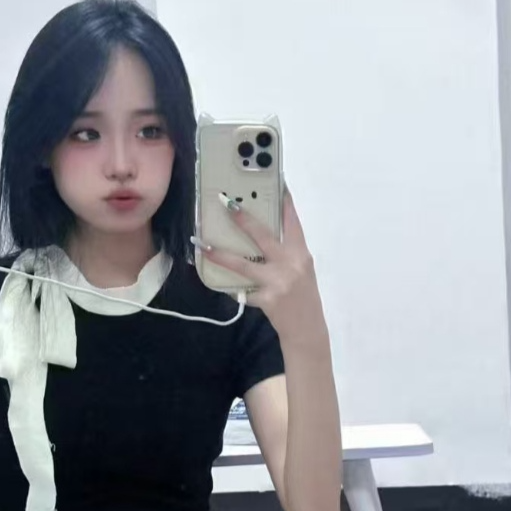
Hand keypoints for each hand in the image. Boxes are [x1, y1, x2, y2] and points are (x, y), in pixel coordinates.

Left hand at [201, 188, 327, 345]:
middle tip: (226, 203)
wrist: (307, 330)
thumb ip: (286, 252)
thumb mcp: (301, 270)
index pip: (291, 220)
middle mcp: (291, 264)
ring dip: (221, 254)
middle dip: (243, 219)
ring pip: (243, 264)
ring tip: (203, 245)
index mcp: (300, 253)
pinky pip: (242, 291)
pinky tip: (218, 284)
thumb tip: (260, 235)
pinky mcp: (267, 299)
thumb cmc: (303, 297)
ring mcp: (278, 282)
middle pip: (263, 235)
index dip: (283, 199)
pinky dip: (231, 288)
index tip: (274, 180)